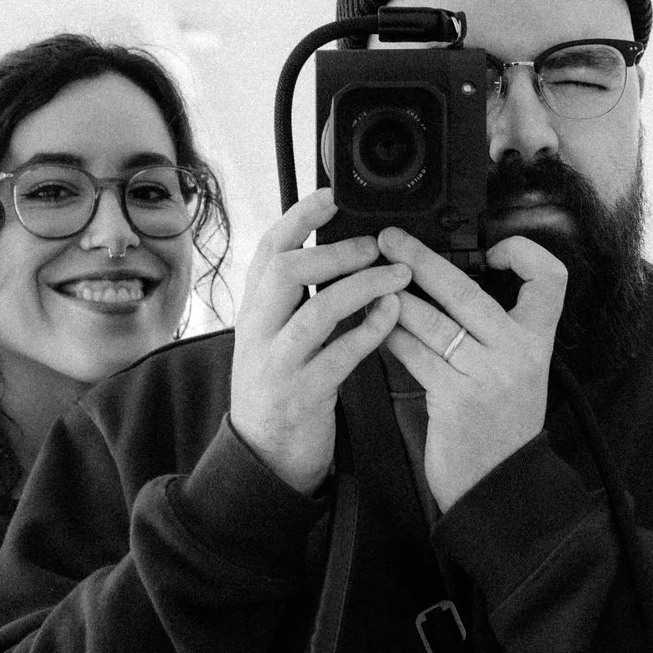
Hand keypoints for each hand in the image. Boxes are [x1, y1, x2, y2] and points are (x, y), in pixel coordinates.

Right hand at [226, 192, 404, 494]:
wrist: (265, 457)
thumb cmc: (281, 388)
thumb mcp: (276, 336)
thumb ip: (297, 299)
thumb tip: (339, 252)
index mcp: (254, 310)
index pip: (269, 249)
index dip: (300, 217)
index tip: (332, 195)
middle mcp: (259, 331)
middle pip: (286, 271)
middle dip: (335, 251)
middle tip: (376, 244)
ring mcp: (278, 364)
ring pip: (317, 311)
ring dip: (362, 287)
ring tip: (398, 275)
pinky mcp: (303, 395)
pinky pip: (340, 355)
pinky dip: (370, 331)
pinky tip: (392, 315)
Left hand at [381, 230, 566, 514]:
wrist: (499, 486)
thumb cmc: (500, 426)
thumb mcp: (517, 373)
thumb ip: (495, 332)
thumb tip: (444, 283)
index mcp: (537, 341)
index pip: (549, 281)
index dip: (525, 254)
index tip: (493, 249)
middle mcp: (518, 353)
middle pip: (466, 291)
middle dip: (420, 260)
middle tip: (390, 240)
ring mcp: (487, 375)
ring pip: (432, 321)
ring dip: (394, 298)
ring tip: (368, 282)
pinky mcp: (455, 398)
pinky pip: (414, 355)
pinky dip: (389, 336)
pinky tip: (372, 326)